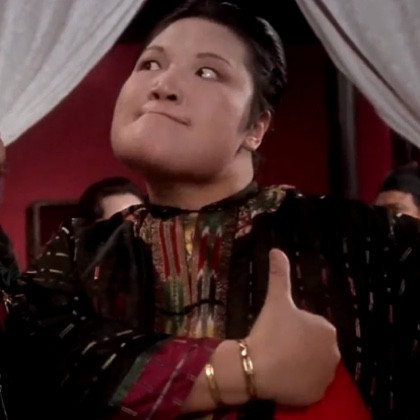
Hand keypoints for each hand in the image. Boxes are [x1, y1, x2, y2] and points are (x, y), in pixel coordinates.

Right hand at [247, 249, 339, 405]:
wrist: (257, 367)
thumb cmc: (271, 331)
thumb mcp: (276, 300)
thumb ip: (279, 274)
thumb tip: (276, 250)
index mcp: (327, 329)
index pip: (311, 327)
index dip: (293, 328)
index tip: (279, 331)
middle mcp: (334, 353)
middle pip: (313, 347)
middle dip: (299, 346)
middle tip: (277, 347)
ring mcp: (326, 377)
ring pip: (311, 365)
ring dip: (299, 363)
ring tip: (278, 362)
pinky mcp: (317, 395)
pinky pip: (308, 384)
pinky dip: (299, 381)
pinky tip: (283, 377)